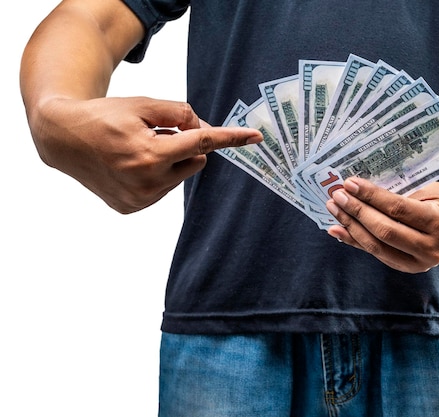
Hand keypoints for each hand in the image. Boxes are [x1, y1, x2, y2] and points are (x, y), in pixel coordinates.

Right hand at [31, 96, 261, 212]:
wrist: (64, 139)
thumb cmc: (105, 116)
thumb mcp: (143, 103)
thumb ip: (179, 113)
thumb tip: (204, 130)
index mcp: (151, 153)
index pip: (202, 143)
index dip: (230, 138)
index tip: (254, 137)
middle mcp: (147, 181)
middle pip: (196, 162)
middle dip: (187, 146)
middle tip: (158, 134)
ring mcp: (139, 199)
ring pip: (180, 176)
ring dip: (171, 161)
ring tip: (140, 149)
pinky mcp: (131, 208)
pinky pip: (163, 189)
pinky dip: (157, 175)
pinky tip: (132, 165)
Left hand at [325, 177, 438, 272]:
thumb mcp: (428, 192)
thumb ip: (397, 198)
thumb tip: (357, 193)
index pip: (398, 209)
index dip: (371, 197)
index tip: (350, 184)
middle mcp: (433, 248)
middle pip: (385, 230)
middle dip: (357, 212)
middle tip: (337, 196)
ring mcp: (420, 263)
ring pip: (377, 246)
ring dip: (351, 227)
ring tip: (334, 209)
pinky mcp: (408, 268)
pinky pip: (376, 254)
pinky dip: (354, 241)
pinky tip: (337, 229)